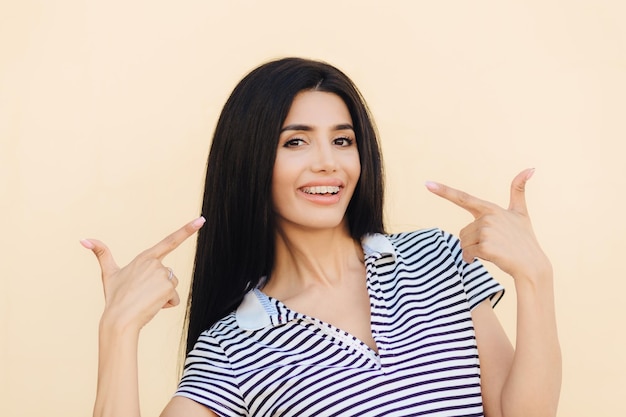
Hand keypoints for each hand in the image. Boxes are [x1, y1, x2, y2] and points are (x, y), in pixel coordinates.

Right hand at [81, 217, 205, 331]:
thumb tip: (83, 239)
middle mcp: (155, 263)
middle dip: (160, 287)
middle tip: (142, 295)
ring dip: (163, 296)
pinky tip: (152, 306)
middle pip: (168, 275)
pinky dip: (167, 304)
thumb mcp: (108, 273)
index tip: (201, 220)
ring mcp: (163, 274)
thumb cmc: (114, 298)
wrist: (119, 319)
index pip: (170, 241)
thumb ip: (101, 254)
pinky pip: (175, 298)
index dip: (187, 230)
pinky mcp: (168, 286)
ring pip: (172, 286)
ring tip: (146, 300)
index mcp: (145, 257)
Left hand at [425, 169, 550, 280]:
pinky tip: (489, 258)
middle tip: (493, 244)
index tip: (427, 184)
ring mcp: (486, 232)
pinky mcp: (484, 246)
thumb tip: (531, 168)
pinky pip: (467, 253)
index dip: (444, 191)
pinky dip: (472, 259)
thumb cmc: (524, 239)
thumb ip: (519, 191)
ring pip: (463, 243)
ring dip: (472, 250)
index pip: (463, 198)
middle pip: (463, 231)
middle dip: (472, 241)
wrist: (532, 264)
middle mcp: (487, 217)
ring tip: (493, 250)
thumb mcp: (521, 213)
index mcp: (491, 208)